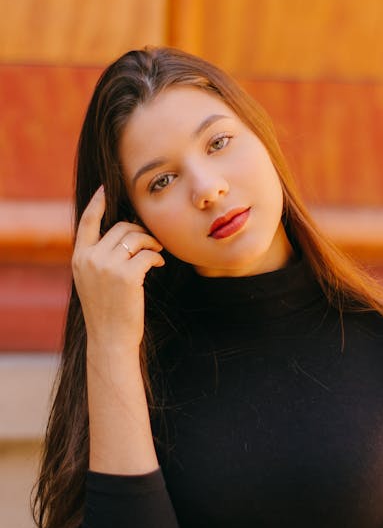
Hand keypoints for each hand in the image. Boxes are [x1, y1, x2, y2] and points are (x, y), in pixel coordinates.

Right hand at [72, 186, 164, 349]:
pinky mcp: (127, 275)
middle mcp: (90, 258)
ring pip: (135, 237)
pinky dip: (156, 256)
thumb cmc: (106, 311)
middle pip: (120, 228)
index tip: (105, 189)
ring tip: (156, 252)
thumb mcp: (92, 281)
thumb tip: (121, 235)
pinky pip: (147, 254)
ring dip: (150, 242)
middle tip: (150, 242)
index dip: (97, 203)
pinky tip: (158, 263)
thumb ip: (98, 258)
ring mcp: (107, 266)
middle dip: (139, 231)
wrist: (110, 338)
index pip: (86, 221)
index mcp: (79, 257)